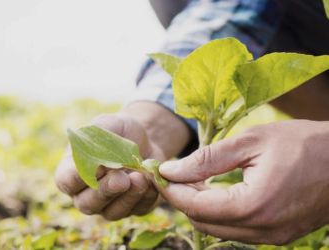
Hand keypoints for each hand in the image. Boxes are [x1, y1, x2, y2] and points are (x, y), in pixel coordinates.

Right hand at [55, 101, 191, 220]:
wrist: (145, 138)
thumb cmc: (119, 130)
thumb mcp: (106, 124)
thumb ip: (96, 138)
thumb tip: (97, 163)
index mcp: (73, 171)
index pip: (67, 182)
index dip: (79, 178)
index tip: (98, 167)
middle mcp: (87, 193)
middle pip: (88, 204)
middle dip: (105, 191)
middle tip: (122, 178)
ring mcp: (110, 204)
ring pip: (112, 213)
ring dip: (127, 198)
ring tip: (140, 178)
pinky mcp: (134, 207)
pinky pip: (138, 210)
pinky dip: (146, 198)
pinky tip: (151, 182)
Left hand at [158, 120, 328, 244]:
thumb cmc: (302, 144)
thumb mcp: (250, 142)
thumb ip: (206, 159)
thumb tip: (170, 170)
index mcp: (254, 205)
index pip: (196, 207)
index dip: (172, 190)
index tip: (159, 173)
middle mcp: (262, 229)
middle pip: (203, 222)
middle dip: (183, 199)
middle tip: (174, 175)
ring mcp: (272, 237)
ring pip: (217, 229)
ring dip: (200, 207)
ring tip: (193, 180)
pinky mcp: (278, 235)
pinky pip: (236, 229)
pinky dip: (219, 213)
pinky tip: (216, 191)